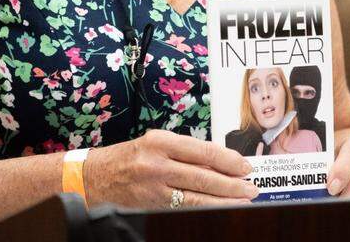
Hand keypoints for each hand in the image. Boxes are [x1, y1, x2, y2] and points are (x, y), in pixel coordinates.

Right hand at [83, 130, 258, 208]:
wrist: (99, 175)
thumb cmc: (133, 155)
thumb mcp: (158, 143)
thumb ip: (187, 151)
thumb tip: (221, 162)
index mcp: (161, 141)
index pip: (203, 151)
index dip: (228, 160)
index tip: (245, 166)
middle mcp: (157, 163)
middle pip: (203, 176)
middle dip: (232, 184)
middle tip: (251, 187)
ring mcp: (154, 187)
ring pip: (197, 195)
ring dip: (224, 199)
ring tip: (243, 200)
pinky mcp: (153, 204)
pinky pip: (184, 206)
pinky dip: (206, 207)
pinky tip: (220, 207)